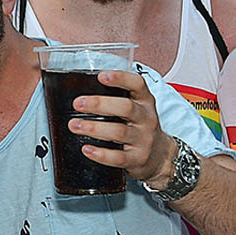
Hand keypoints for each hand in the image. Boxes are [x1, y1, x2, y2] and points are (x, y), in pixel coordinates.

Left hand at [69, 69, 176, 186]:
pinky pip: (118, 157)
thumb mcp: (137, 109)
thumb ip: (117, 99)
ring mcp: (143, 140)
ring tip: (75, 126)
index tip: (101, 76)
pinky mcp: (137, 159)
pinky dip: (101, 154)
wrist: (160, 156)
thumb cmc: (140, 128)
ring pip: (119, 132)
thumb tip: (84, 95)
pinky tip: (87, 149)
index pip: (137, 85)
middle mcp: (146, 119)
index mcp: (145, 102)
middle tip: (78, 104)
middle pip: (125, 107)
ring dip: (94, 128)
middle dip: (99, 104)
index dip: (120, 78)